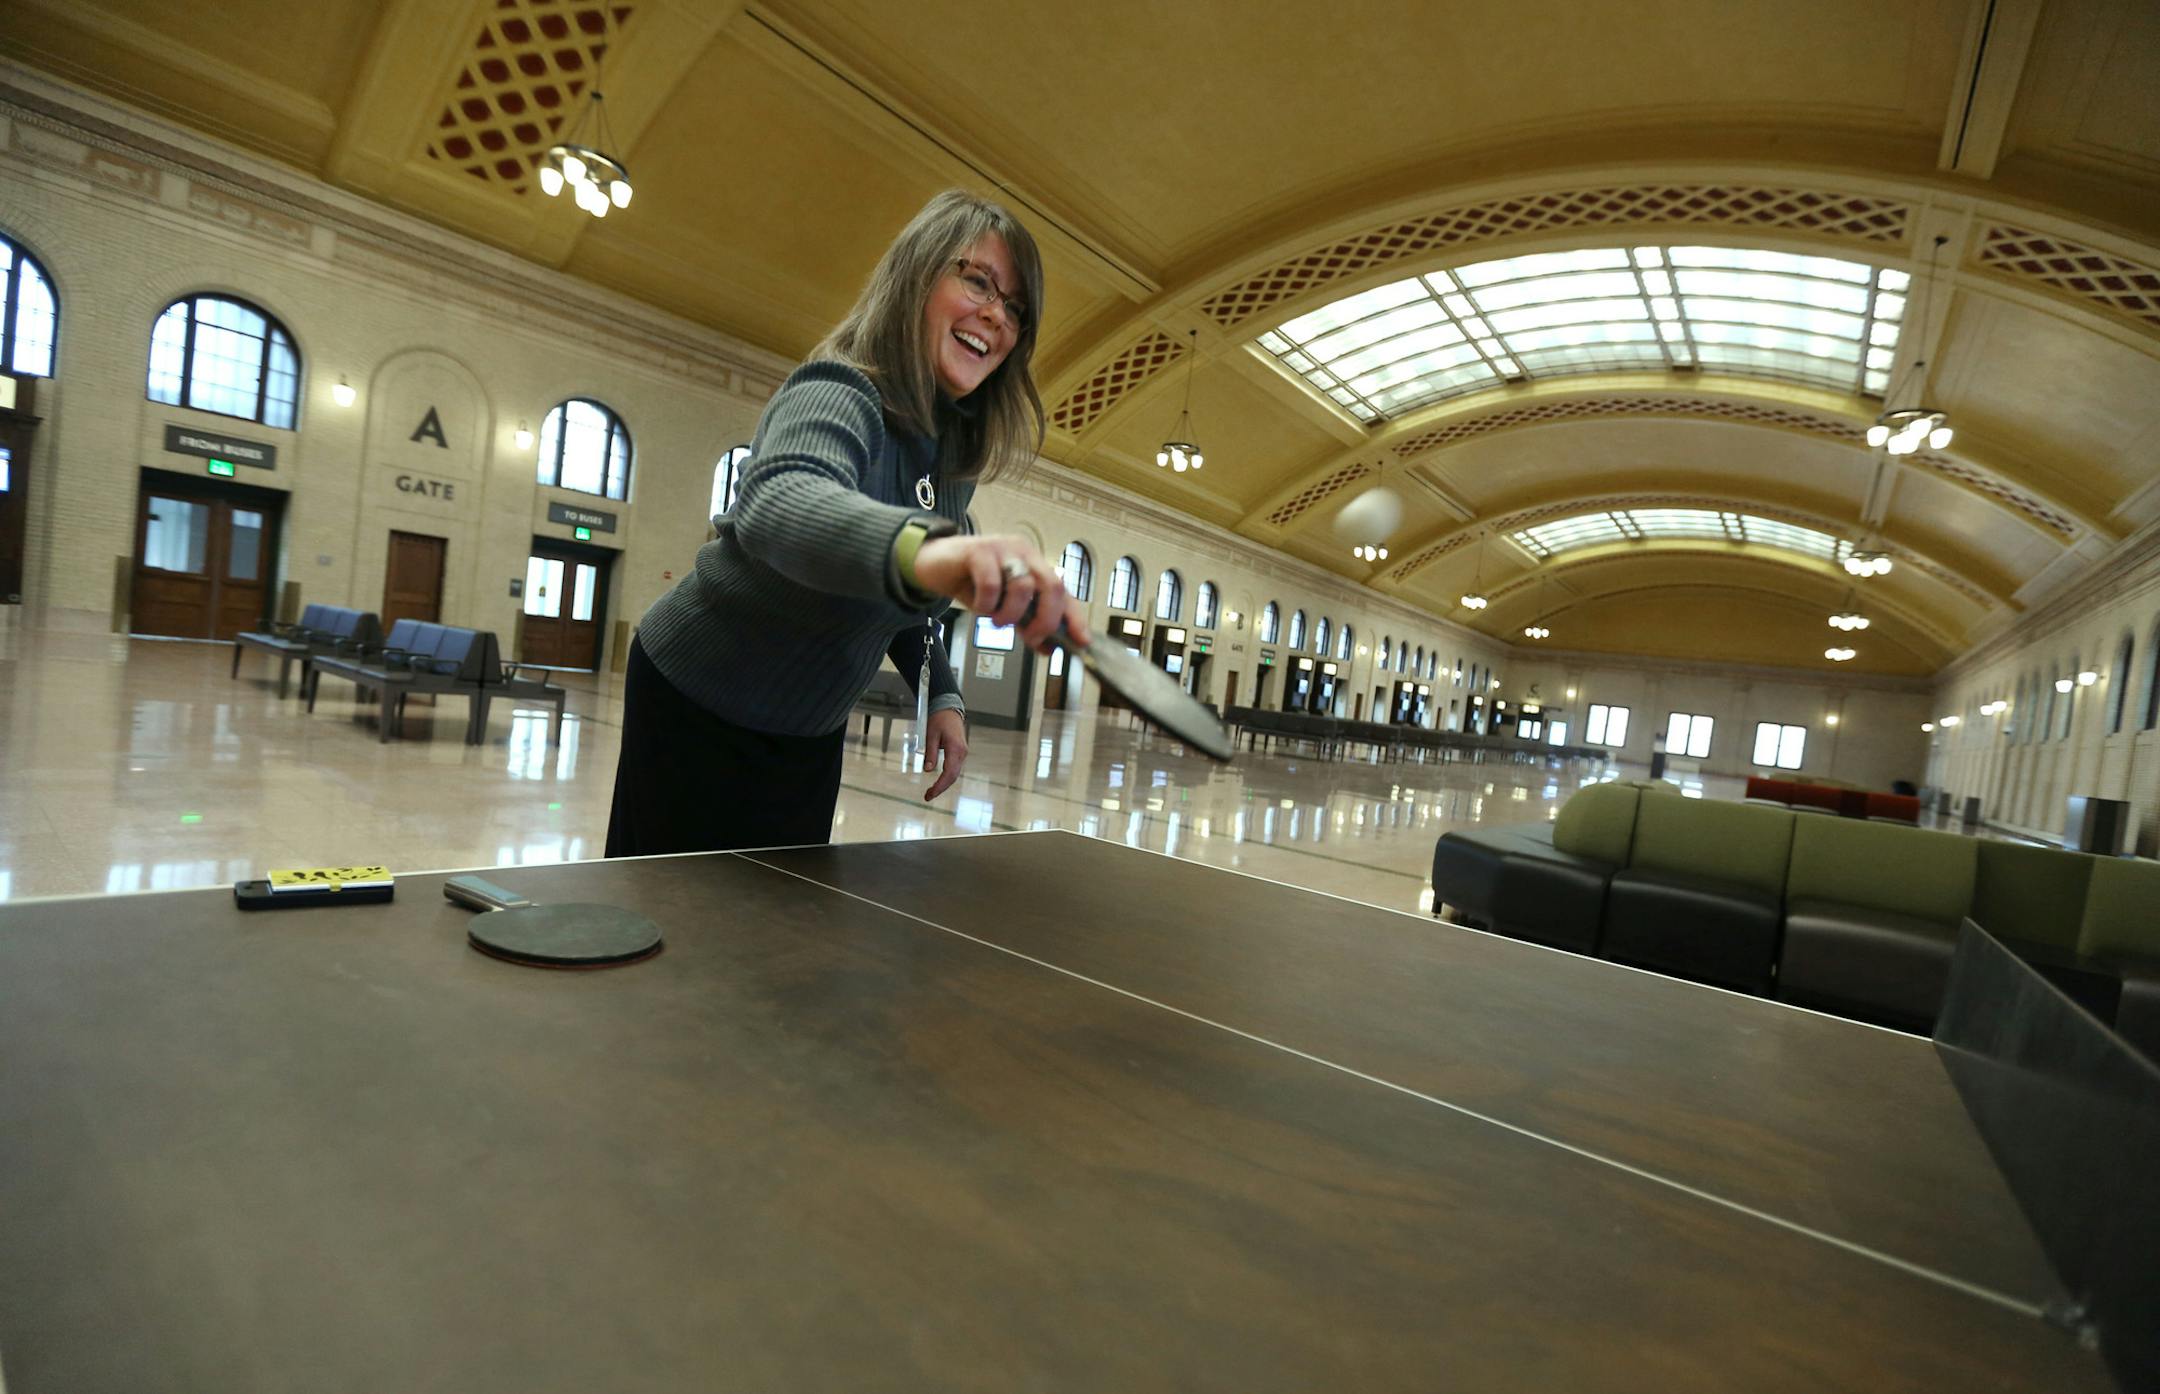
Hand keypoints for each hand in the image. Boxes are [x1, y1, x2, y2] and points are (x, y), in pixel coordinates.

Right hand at [912, 534, 1090, 651]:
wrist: (933, 564)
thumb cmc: (970, 582)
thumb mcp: (1003, 607)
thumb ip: (1026, 622)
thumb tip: (1048, 646)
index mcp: (1035, 565)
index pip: (1064, 592)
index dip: (1074, 618)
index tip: (1080, 642)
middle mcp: (1024, 554)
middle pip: (1052, 586)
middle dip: (1045, 620)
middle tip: (1030, 637)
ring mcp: (1002, 549)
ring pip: (1023, 586)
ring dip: (1010, 613)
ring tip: (996, 619)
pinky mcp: (978, 550)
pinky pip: (991, 582)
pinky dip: (986, 603)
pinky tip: (979, 605)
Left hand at [923, 707, 968, 800]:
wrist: (949, 709)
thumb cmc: (939, 719)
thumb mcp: (930, 735)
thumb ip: (930, 753)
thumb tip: (928, 770)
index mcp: (955, 748)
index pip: (948, 773)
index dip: (939, 786)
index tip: (930, 794)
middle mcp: (962, 753)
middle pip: (953, 777)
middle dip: (941, 788)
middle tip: (928, 796)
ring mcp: (962, 753)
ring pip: (954, 774)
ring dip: (944, 784)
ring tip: (931, 791)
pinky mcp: (959, 753)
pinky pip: (954, 769)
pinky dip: (947, 777)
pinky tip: (938, 782)